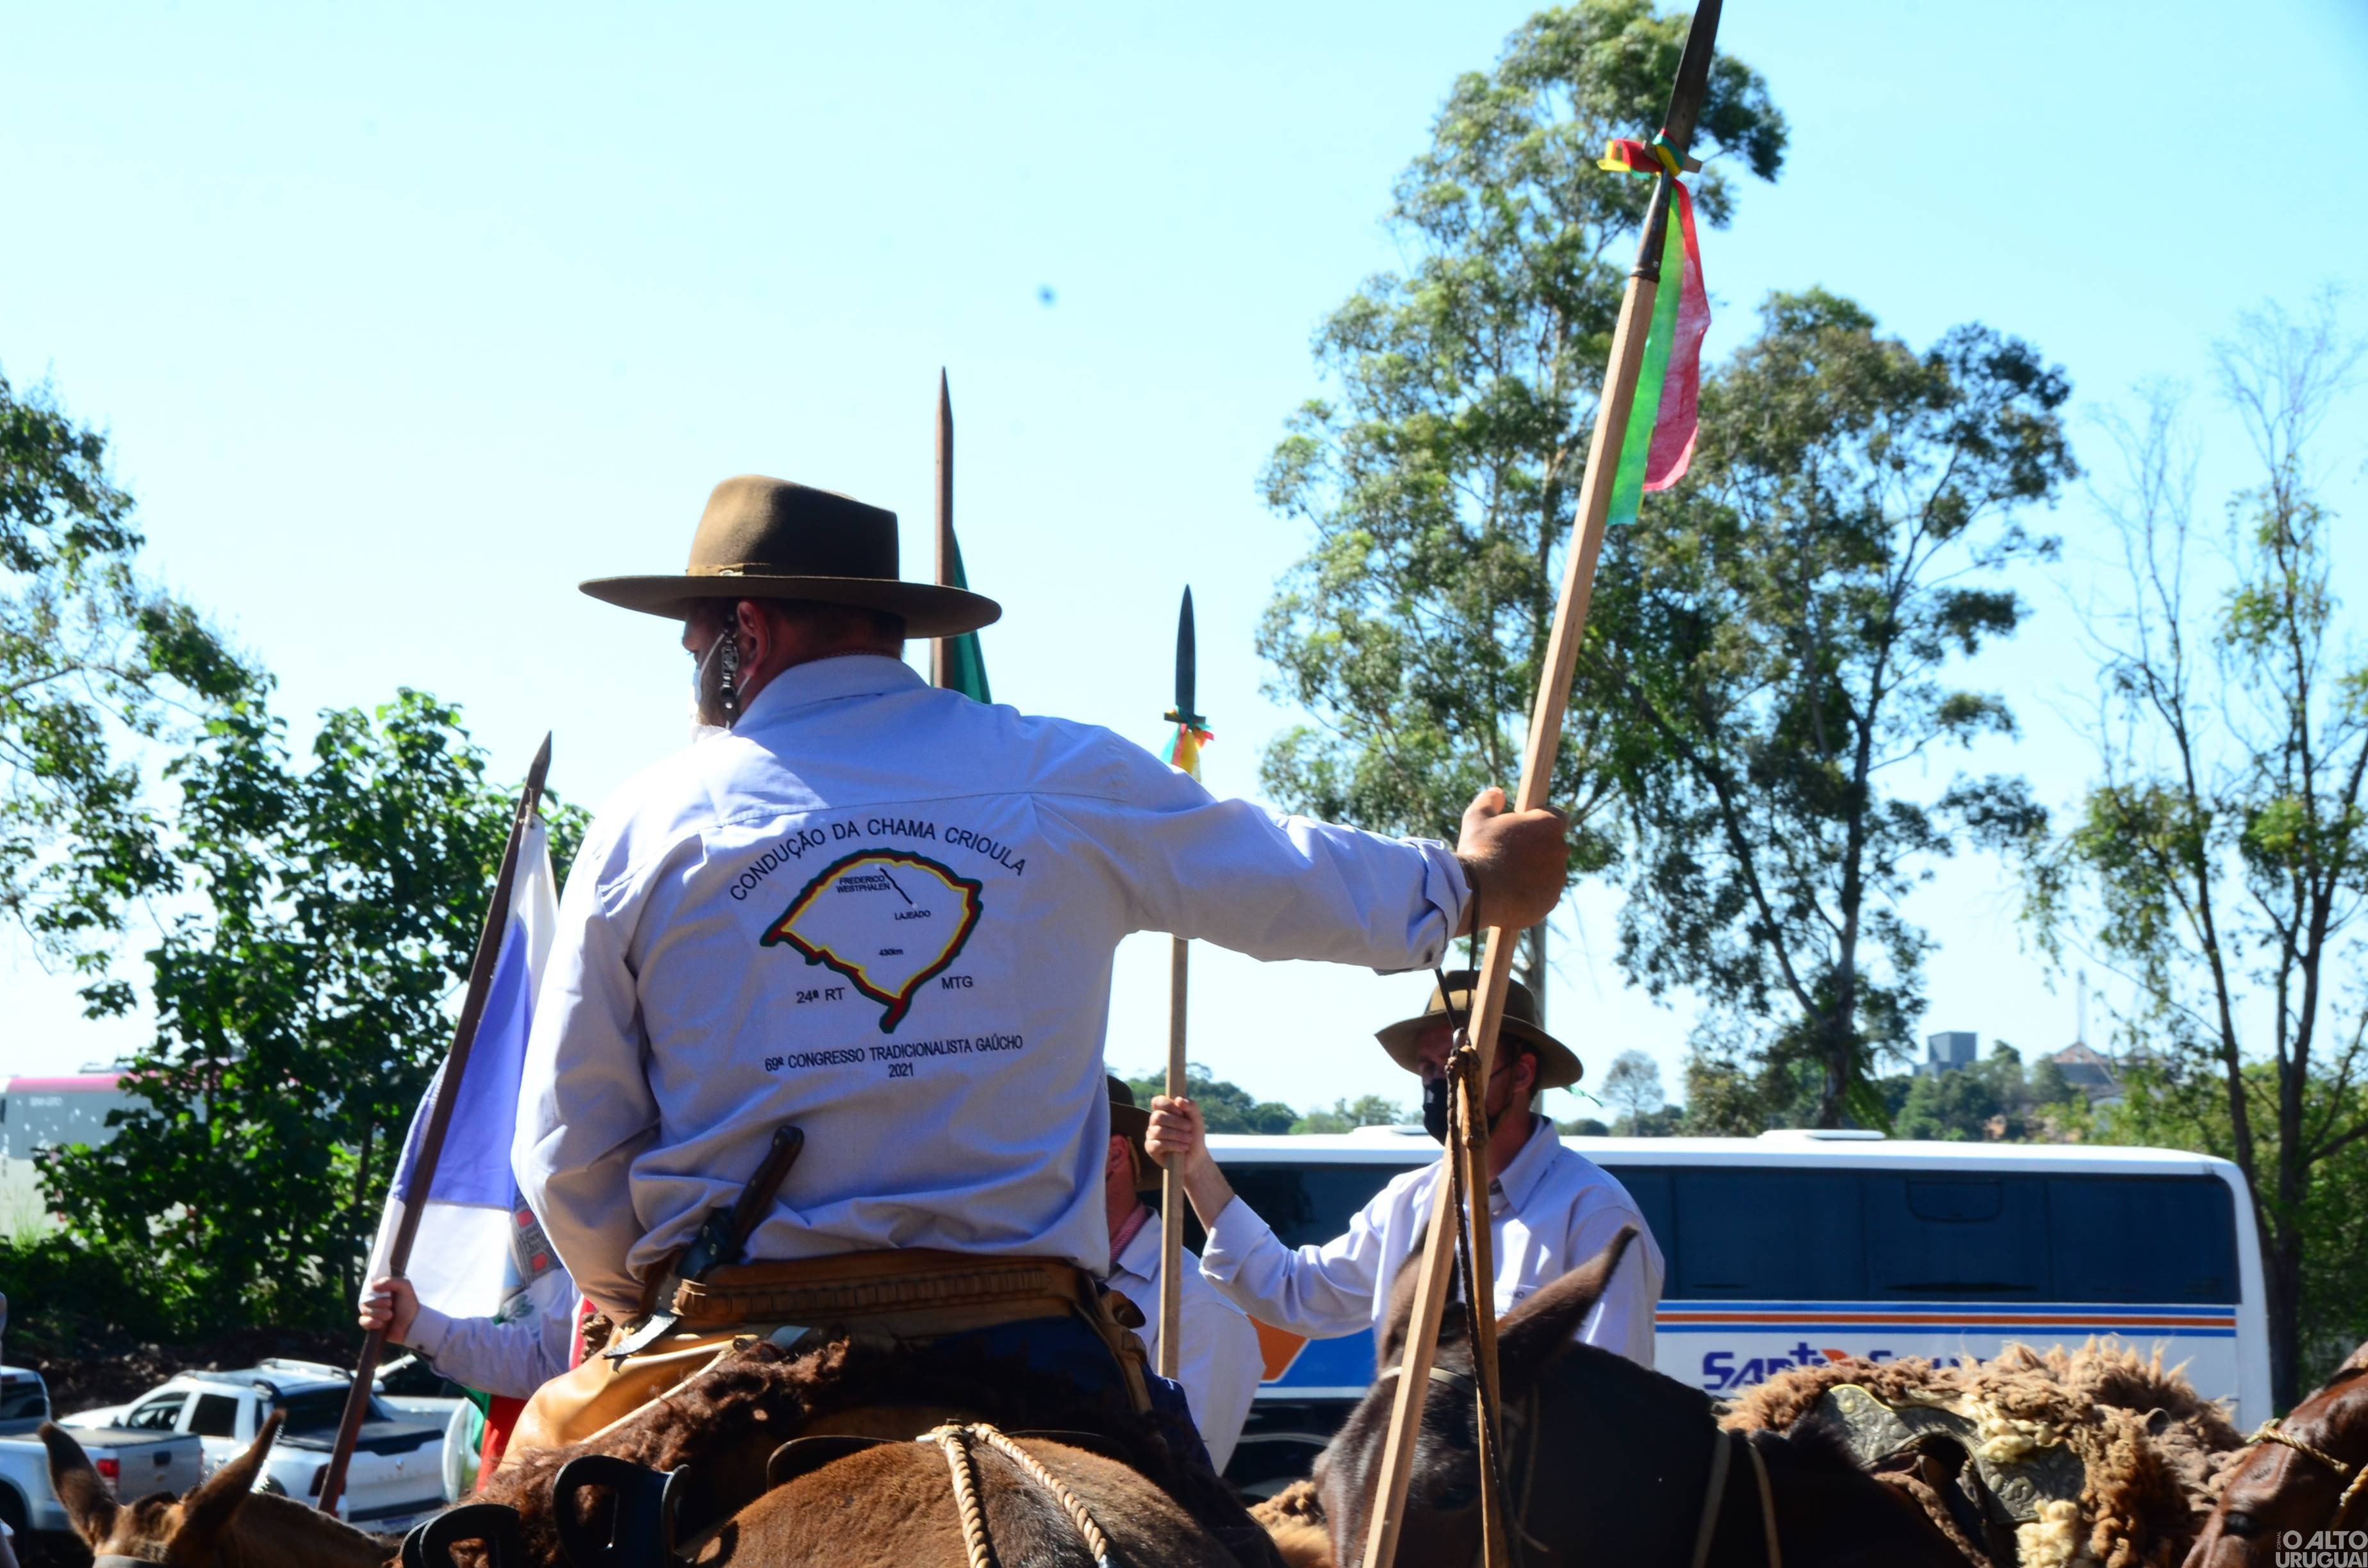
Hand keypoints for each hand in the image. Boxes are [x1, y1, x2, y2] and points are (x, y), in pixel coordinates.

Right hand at [358, 1275, 419, 1343]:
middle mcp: (375, 1301)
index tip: (382, 1291)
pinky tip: (381, 1324)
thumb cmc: (409, 1305)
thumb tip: (373, 1287)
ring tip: (390, 1315)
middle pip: (365, 1300)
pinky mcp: (371, 1325)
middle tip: (390, 1304)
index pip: (368, 1287)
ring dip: (377, 1313)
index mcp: (381, 1291)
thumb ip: (390, 1281)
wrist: (412, 1325)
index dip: (373, 1289)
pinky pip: (362, 1321)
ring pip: (364, 1310)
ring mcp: (373, 1313)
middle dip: (378, 1303)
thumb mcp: (404, 1287)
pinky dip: (370, 1322)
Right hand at [1145, 1095, 1206, 1174]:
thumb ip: (1191, 1106)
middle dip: (1176, 1122)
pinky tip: (1184, 1147)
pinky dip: (1174, 1145)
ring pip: (1158, 1131)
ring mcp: (1151, 1135)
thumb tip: (1179, 1099)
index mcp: (1163, 1111)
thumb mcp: (1197, 1119)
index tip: (1181, 1112)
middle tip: (1189, 1128)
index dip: (1168, 1105)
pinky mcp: (1150, 1149)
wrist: (1196, 1157)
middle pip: (1158, 1116)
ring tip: (1189, 1139)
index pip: (1157, 1101)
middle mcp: (1154, 1122)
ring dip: (1177, 1135)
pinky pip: (1158, 1145)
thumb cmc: (1194, 1135)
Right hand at [1453, 787, 1568, 932]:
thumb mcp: (1476, 818)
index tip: (1528, 828)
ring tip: (1506, 877)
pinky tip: (1509, 894)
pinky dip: (1530, 894)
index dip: (1543, 821)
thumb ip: (1489, 800)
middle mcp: (1560, 849)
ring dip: (1533, 873)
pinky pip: (1543, 895)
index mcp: (1548, 824)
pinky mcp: (1551, 901)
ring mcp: (1558, 877)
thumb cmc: (1478, 850)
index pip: (1559, 816)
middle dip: (1537, 849)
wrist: (1476, 892)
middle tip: (1510, 855)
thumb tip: (1498, 793)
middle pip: (1553, 846)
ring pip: (1549, 872)